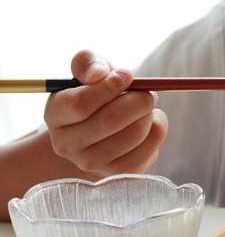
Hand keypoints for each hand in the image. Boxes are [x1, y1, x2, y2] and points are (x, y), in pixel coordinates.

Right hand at [44, 50, 167, 175]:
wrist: (102, 131)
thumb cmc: (95, 94)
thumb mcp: (87, 73)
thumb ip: (88, 63)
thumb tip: (99, 74)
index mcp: (55, 115)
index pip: (78, 104)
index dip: (109, 87)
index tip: (127, 75)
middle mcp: (67, 144)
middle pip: (110, 120)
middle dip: (137, 100)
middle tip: (147, 93)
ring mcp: (92, 163)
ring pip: (134, 133)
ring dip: (149, 114)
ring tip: (145, 108)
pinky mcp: (119, 173)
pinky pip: (151, 147)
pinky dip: (157, 128)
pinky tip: (148, 123)